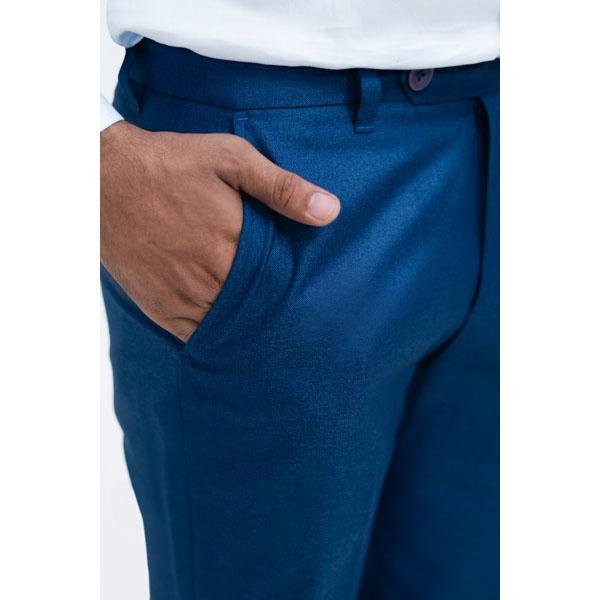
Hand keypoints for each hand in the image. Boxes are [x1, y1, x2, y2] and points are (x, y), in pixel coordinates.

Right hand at [100, 121, 339, 340]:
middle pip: (257, 309)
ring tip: (271, 334)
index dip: (298, 294)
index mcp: (234, 243)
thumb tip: (331, 211)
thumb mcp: (232, 159)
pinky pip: (195, 334)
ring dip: (249, 329)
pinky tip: (230, 335)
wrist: (102, 177)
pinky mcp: (159, 305)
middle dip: (276, 314)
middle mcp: (211, 276)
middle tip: (300, 325)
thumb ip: (281, 187)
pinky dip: (215, 337)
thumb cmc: (171, 163)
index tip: (313, 300)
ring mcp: (183, 295)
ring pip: (229, 327)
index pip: (280, 284)